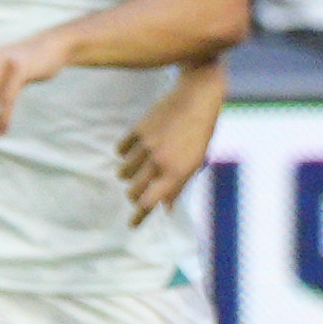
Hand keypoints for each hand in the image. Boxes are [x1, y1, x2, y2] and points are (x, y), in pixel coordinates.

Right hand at [117, 79, 221, 222]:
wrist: (196, 98)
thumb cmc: (201, 132)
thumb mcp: (197, 162)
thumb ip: (180, 185)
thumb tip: (166, 208)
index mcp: (177, 172)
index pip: (151, 201)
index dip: (141, 215)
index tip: (132, 225)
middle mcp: (159, 161)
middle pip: (134, 190)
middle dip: (135, 196)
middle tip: (139, 194)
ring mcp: (146, 145)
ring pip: (125, 172)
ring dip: (129, 175)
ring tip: (140, 170)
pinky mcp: (138, 130)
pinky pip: (121, 149)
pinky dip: (124, 154)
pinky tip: (133, 152)